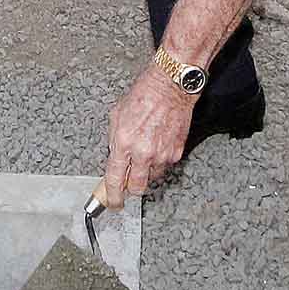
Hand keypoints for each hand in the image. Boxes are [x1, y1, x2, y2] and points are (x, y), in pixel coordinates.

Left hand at [99, 61, 192, 208]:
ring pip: (151, 178)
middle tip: (128, 182)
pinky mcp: (176, 153)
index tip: (112, 203)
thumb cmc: (144, 96)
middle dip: (130, 188)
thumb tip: (115, 160)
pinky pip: (164, 166)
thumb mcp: (116, 117)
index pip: (115, 180)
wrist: (170, 87)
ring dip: (145, 171)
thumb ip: (114, 143)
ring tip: (145, 150)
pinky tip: (157, 144)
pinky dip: (159, 161)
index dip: (112, 196)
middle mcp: (142, 152)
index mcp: (124, 143)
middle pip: (136, 188)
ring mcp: (161, 154)